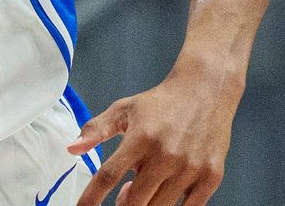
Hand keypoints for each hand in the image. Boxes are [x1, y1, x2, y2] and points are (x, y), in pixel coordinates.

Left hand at [70, 62, 242, 205]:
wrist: (206, 89)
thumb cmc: (162, 102)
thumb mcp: (124, 109)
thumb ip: (96, 129)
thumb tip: (72, 149)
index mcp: (141, 137)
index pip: (108, 176)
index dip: (91, 198)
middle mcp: (166, 154)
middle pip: (134, 201)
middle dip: (121, 205)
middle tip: (120, 197)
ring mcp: (190, 167)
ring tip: (141, 190)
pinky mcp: (211, 176)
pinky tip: (164, 194)